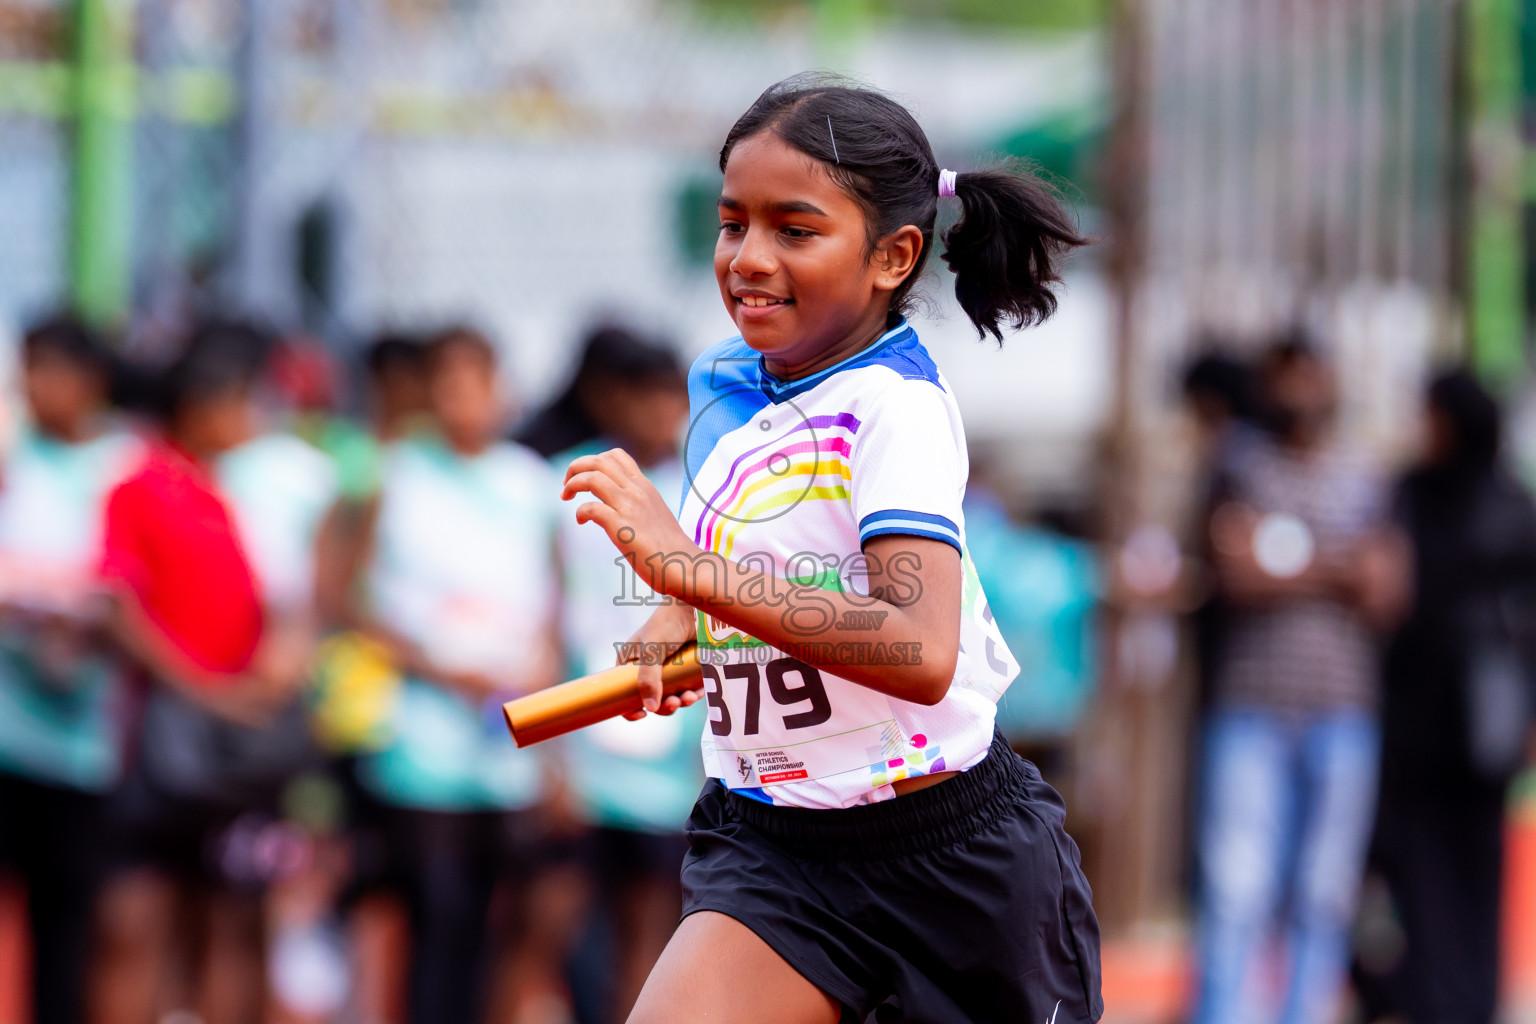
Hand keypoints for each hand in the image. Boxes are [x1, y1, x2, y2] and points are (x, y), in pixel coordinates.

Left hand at [561, 448, 698, 597]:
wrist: (685, 566)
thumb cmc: (670, 548)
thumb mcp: (654, 515)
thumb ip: (638, 506)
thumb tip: (619, 512)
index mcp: (644, 486)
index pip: (616, 456)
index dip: (593, 461)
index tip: (585, 478)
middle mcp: (637, 491)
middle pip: (599, 461)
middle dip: (576, 468)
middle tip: (567, 485)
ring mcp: (630, 507)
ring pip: (592, 478)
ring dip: (572, 484)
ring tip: (566, 496)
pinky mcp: (622, 527)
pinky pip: (591, 508)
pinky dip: (580, 511)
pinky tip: (581, 521)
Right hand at [619, 599, 700, 718]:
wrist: (696, 608)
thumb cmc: (667, 624)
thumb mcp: (652, 650)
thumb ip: (648, 678)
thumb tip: (650, 709)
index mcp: (630, 664)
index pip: (623, 694)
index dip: (629, 708)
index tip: (642, 714)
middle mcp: (648, 670)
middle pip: (650, 700)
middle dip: (663, 707)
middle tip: (674, 703)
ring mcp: (668, 672)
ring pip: (671, 698)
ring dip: (679, 702)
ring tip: (688, 698)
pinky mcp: (687, 672)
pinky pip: (688, 691)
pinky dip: (692, 695)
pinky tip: (697, 693)